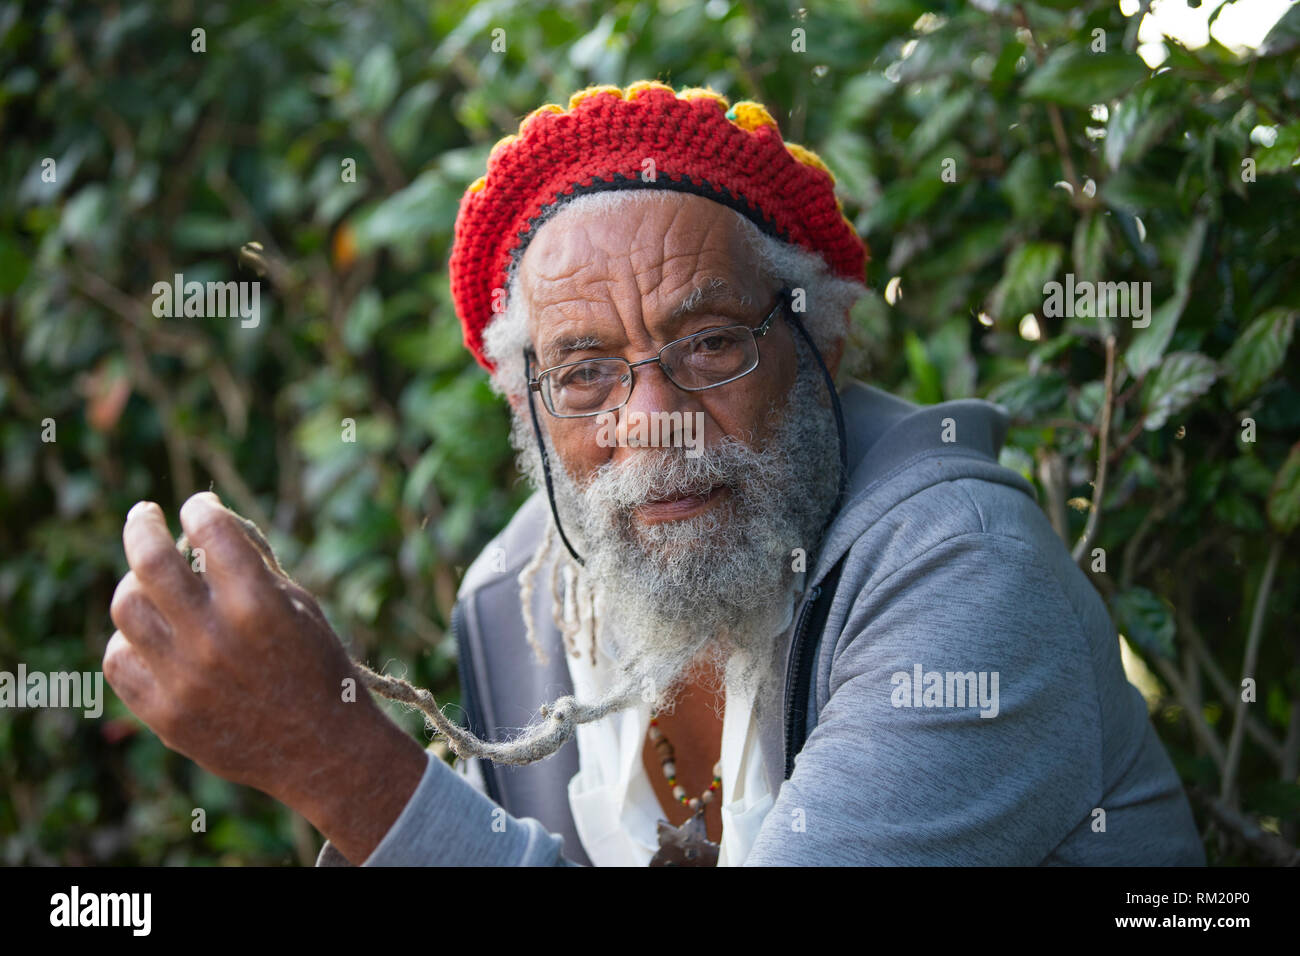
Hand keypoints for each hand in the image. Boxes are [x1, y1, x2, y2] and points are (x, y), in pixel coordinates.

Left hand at [104, 492, 424, 856]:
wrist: (322, 750)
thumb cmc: (318, 668)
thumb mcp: (300, 606)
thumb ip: (252, 568)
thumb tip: (206, 531)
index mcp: (257, 604)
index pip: (210, 531)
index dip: (201, 508)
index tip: (200, 506)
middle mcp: (214, 638)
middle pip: (151, 561)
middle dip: (143, 526)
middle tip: (145, 515)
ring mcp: (183, 679)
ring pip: (127, 608)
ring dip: (135, 584)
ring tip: (147, 581)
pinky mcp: (164, 714)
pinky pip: (120, 661)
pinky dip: (131, 639)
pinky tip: (150, 633)